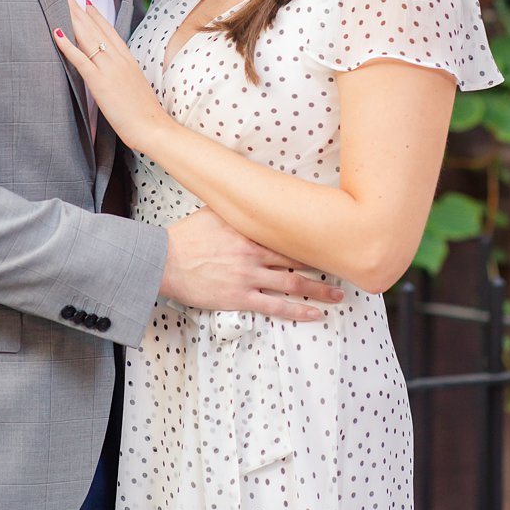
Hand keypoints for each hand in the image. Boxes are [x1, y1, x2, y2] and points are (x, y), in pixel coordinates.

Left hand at [52, 0, 174, 153]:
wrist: (152, 126)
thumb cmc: (144, 113)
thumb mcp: (134, 87)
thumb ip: (123, 75)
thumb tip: (113, 73)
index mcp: (128, 59)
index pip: (109, 31)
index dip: (96, 15)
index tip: (85, 1)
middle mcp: (119, 58)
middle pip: (96, 28)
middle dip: (79, 9)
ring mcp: (109, 68)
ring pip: (88, 37)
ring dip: (72, 18)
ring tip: (60, 1)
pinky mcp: (100, 82)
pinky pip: (81, 59)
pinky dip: (67, 44)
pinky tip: (56, 32)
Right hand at [161, 207, 344, 319]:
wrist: (162, 261)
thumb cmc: (186, 236)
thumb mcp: (214, 212)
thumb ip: (238, 209)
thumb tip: (253, 195)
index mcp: (251, 229)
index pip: (291, 232)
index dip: (314, 237)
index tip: (333, 238)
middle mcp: (255, 252)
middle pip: (299, 257)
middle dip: (325, 263)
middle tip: (346, 267)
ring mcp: (249, 276)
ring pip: (293, 282)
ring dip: (319, 289)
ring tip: (338, 295)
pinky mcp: (239, 297)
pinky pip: (276, 306)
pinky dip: (298, 310)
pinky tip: (315, 314)